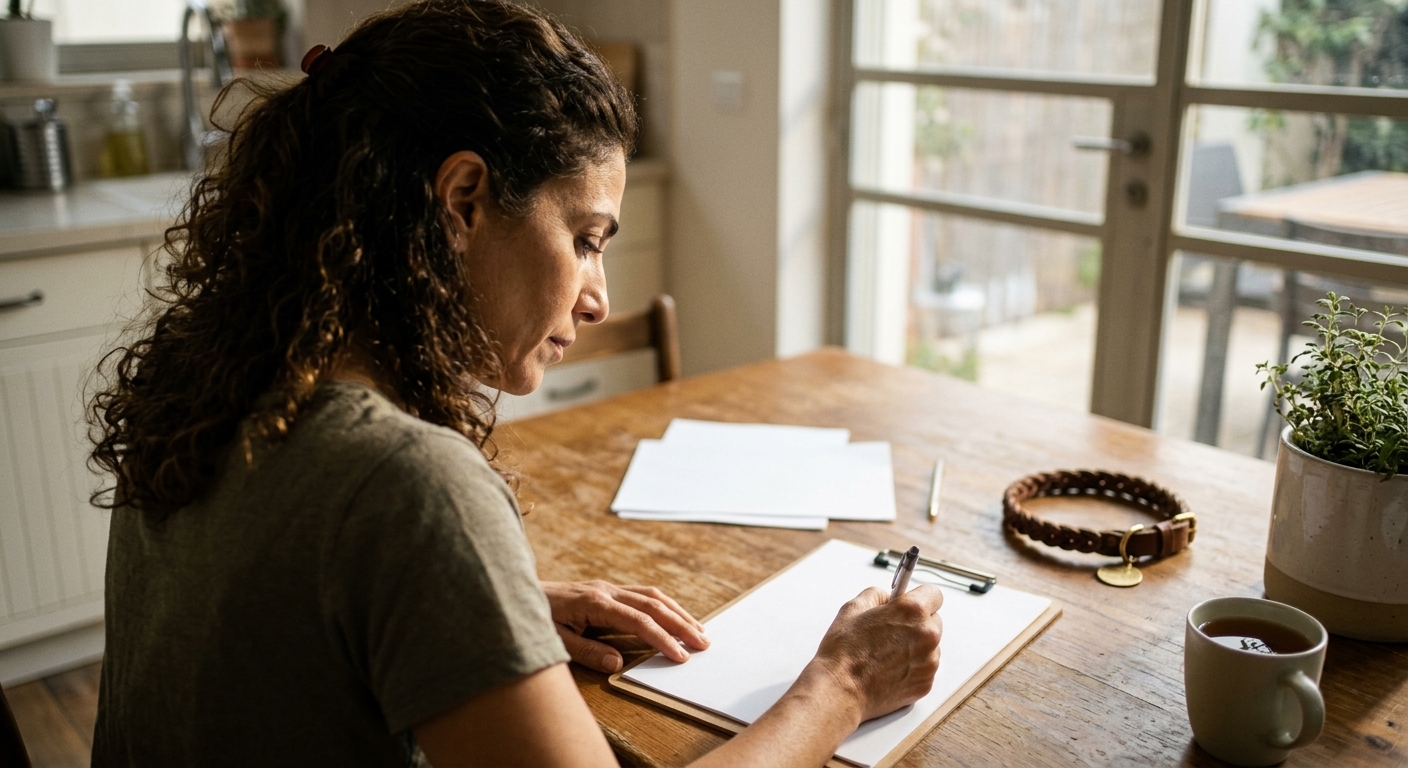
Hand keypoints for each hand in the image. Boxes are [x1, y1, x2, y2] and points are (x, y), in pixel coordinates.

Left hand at [541, 580, 709, 673]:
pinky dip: (664, 605)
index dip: (662, 638)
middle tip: (704, 643)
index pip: (638, 621)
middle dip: (681, 624)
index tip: (680, 655)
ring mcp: (608, 587)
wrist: (517, 592)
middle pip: (653, 605)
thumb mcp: (554, 641)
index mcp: (595, 603)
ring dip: (678, 612)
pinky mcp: (607, 589)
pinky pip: (643, 594)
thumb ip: (586, 651)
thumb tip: (617, 663)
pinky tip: (675, 616)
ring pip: (653, 595)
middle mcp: (606, 591)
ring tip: (699, 630)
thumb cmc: (535, 619)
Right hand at [807, 585, 943, 722]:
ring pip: (931, 647)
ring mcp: (929, 662)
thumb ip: (877, 595)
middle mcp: (927, 635)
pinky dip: (912, 668)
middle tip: (892, 631)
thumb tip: (887, 598)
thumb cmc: (844, 651)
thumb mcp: (854, 608)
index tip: (910, 604)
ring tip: (887, 654)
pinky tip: (890, 669)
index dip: (919, 598)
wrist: (841, 689)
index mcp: (912, 611)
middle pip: (934, 621)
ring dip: (916, 647)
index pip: (934, 594)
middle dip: (917, 623)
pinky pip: (925, 668)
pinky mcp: (926, 683)